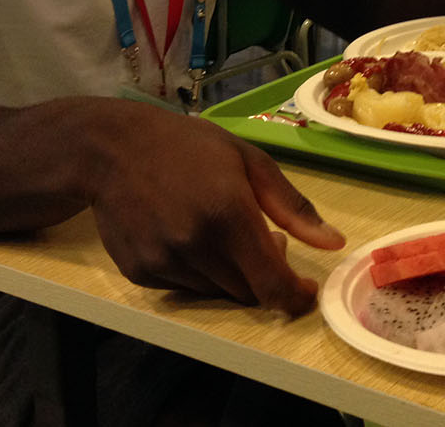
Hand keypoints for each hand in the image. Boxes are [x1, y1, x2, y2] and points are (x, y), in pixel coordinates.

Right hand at [90, 106, 343, 315]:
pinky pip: (183, 289)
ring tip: (219, 230)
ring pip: (216, 293)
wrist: (112, 148)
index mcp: (229, 214)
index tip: (305, 290)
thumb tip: (333, 243)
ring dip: (229, 273)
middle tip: (258, 235)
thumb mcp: (248, 160)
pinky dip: (197, 272)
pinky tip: (185, 234)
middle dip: (263, 274)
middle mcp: (195, 245)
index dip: (295, 298)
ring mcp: (164, 262)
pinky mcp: (140, 273)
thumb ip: (292, 206)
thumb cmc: (187, 146)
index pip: (272, 285)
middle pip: (247, 292)